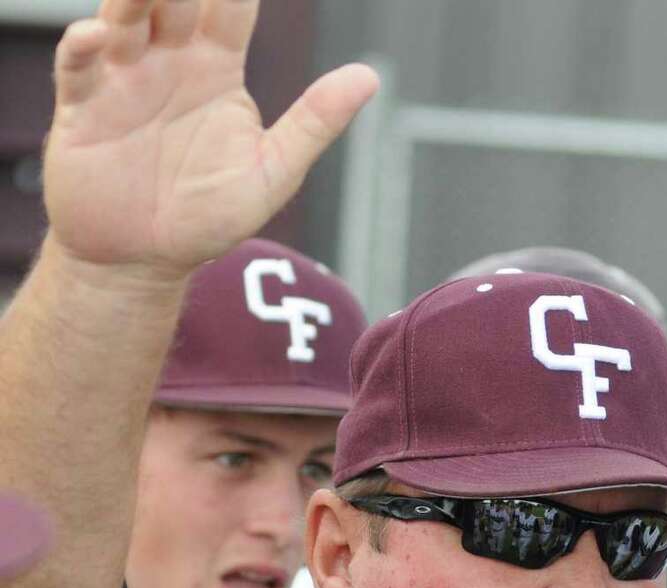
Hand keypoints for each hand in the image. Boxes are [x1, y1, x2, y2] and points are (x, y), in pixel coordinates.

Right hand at [43, 0, 377, 277]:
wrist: (141, 262)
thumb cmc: (206, 218)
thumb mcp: (271, 173)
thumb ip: (314, 123)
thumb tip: (369, 77)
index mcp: (216, 66)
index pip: (229, 3)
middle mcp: (168, 59)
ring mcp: (123, 76)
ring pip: (124, 15)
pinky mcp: (82, 104)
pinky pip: (77, 62)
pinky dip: (84, 43)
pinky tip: (100, 36)